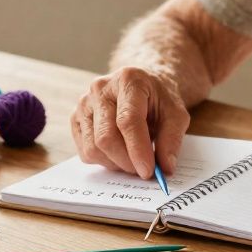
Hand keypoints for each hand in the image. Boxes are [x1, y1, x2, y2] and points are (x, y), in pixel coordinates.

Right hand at [70, 66, 189, 178]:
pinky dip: (104, 161)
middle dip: (127, 162)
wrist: (143, 86)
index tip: (148, 171)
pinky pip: (85, 151)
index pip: (128, 120)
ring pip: (93, 148)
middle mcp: (101, 88)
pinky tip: (119, 152)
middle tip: (144, 171)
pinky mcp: (76, 118)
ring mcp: (84, 103)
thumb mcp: (176, 114)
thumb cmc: (158, 100)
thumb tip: (164, 168)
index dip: (138, 150)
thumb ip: (171, 140)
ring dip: (116, 163)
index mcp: (129, 80)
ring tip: (133, 159)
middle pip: (106, 137)